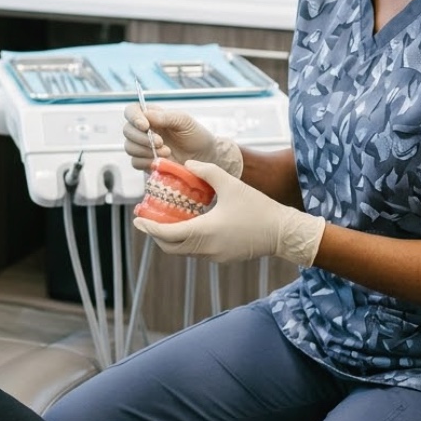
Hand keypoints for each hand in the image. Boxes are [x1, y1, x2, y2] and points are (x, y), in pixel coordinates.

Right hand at [123, 103, 242, 176]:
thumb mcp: (185, 121)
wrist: (205, 158)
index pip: (132, 111)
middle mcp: (144, 131)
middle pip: (127, 131)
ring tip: (167, 152)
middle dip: (142, 138)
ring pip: (129, 147)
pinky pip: (135, 163)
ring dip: (146, 151)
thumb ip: (166, 116)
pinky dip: (146, 162)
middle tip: (161, 142)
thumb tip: (147, 115)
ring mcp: (144, 148)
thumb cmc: (196, 135)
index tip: (145, 126)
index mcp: (151, 116)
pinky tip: (161, 161)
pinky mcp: (146, 163)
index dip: (134, 117)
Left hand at [133, 160, 325, 265]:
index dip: (151, 228)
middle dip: (156, 235)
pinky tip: (187, 225)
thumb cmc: (257, 206)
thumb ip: (206, 170)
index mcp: (205, 231)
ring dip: (171, 239)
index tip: (137, 220)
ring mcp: (215, 256)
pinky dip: (186, 241)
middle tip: (144, 221)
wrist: (282, 231)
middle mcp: (207, 248)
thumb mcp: (230, 183)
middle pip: (172, 247)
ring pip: (184, 251)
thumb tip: (186, 162)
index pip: (169, 234)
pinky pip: (198, 251)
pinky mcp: (223, 258)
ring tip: (162, 221)